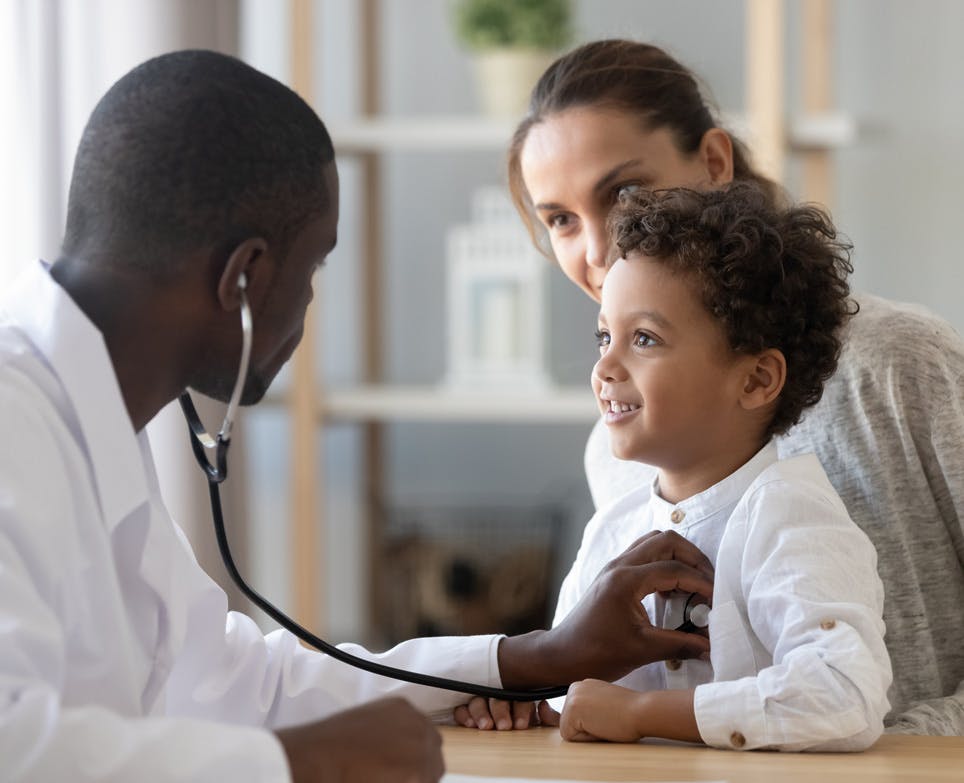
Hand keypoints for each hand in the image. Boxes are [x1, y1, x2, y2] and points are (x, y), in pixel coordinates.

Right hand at [277, 697, 443, 782]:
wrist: (319, 757)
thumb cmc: (330, 744)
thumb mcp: (366, 723)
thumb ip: (389, 733)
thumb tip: (393, 751)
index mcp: (404, 709)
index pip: (425, 734)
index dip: (413, 755)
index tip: (401, 765)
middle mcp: (418, 725)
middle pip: (433, 754)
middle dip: (419, 769)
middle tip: (395, 777)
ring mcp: (420, 749)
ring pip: (430, 773)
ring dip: (414, 779)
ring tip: (382, 779)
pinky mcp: (417, 774)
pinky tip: (380, 781)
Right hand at [453, 698, 559, 730]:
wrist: (508, 732)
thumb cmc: (526, 724)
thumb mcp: (542, 722)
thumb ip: (549, 718)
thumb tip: (544, 707)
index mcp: (520, 694)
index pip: (520, 696)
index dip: (521, 709)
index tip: (521, 725)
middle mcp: (499, 694)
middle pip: (497, 696)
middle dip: (500, 711)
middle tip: (504, 726)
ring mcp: (481, 700)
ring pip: (478, 699)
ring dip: (481, 712)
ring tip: (486, 726)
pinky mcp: (466, 709)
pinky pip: (461, 707)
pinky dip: (464, 714)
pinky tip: (470, 724)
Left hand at [499, 530, 713, 687]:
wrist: (562, 655)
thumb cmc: (596, 653)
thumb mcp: (643, 650)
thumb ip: (681, 644)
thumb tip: (710, 645)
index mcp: (626, 580)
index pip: (673, 568)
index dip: (701, 582)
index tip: (716, 601)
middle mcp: (619, 565)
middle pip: (665, 541)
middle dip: (693, 557)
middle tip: (708, 582)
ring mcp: (614, 567)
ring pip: (653, 543)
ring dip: (677, 556)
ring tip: (693, 584)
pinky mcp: (613, 574)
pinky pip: (643, 554)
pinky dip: (663, 563)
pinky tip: (672, 589)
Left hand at [561, 681, 699, 743]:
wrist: (642, 710)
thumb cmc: (628, 712)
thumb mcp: (599, 707)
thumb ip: (578, 711)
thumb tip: (544, 713)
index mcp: (580, 686)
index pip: (574, 717)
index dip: (592, 724)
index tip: (607, 714)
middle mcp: (573, 687)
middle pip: (569, 724)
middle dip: (587, 729)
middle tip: (608, 718)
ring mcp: (571, 697)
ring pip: (569, 731)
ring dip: (587, 734)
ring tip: (606, 721)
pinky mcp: (571, 710)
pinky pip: (571, 737)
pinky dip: (587, 738)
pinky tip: (601, 725)